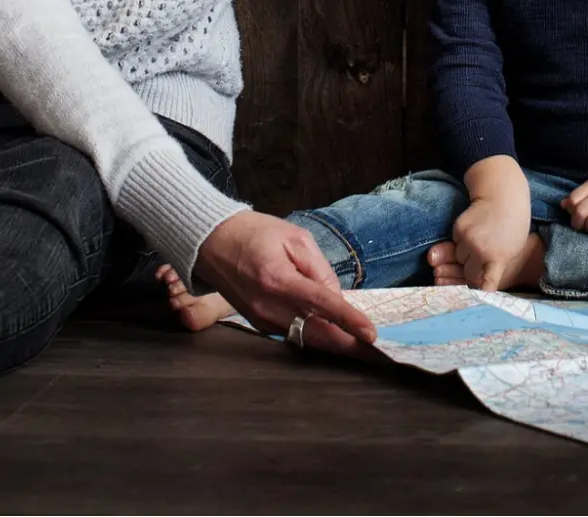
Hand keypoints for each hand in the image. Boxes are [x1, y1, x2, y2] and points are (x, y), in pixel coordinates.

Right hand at [191, 211, 377, 354]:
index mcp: (278, 279)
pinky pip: (293, 334)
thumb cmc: (255, 233)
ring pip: (306, 339)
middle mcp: (268, 306)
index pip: (322, 305)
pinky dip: (315, 336)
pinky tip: (334, 334)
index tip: (371, 334)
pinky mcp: (258, 324)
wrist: (212, 242)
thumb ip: (320, 269)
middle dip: (348, 346)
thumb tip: (336, 298)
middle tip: (376, 354)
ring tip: (362, 347)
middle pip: (316, 334)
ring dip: (334, 344)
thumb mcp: (295, 238)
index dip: (349, 321)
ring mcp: (261, 319)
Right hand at [451, 195, 532, 290]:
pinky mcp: (458, 229)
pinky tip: (473, 232)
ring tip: (478, 243)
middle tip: (481, 262)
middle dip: (473, 271)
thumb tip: (483, 281)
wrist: (503, 196)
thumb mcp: (513, 247)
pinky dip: (461, 243)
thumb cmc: (513, 224)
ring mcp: (468, 239)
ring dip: (466, 256)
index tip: (480, 295)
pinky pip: (455, 245)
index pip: (487, 284)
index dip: (482, 291)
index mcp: (498, 257)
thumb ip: (498, 263)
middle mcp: (481, 250)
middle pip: (469, 275)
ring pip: (460, 260)